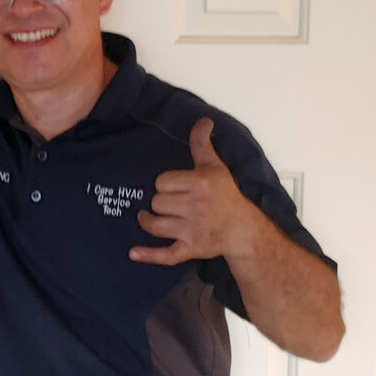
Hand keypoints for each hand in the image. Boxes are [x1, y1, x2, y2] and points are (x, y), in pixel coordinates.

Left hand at [130, 118, 257, 265]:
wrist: (242, 228)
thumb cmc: (226, 196)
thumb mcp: (215, 167)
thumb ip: (202, 144)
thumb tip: (203, 120)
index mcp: (200, 184)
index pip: (162, 182)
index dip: (165, 184)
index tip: (175, 187)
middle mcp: (196, 207)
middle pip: (157, 202)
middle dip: (161, 203)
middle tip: (170, 204)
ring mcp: (192, 230)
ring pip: (155, 225)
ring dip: (149, 222)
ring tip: (149, 218)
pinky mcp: (191, 249)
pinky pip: (166, 254)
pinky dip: (149, 255)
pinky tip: (133, 252)